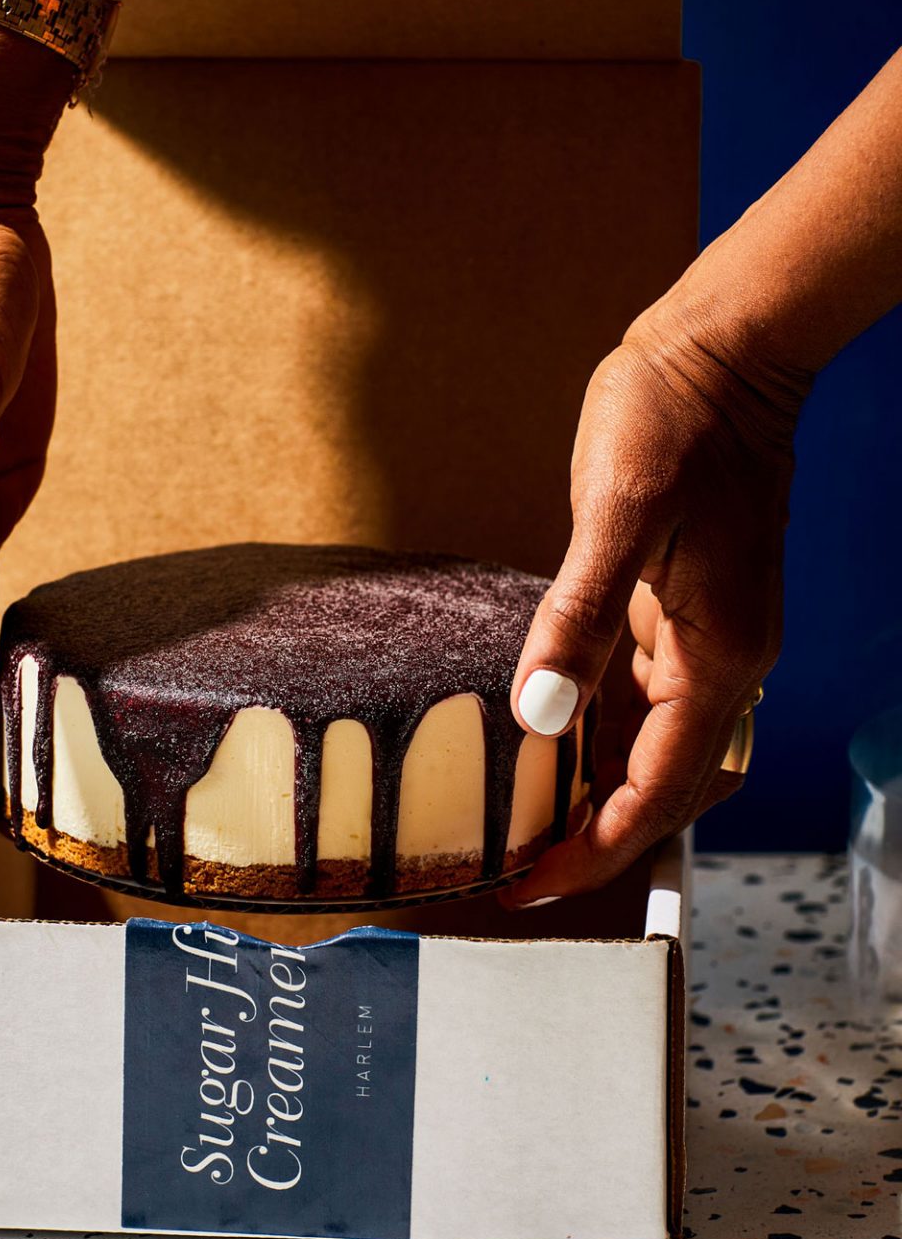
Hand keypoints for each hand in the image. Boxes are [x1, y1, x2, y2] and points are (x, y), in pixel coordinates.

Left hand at [502, 317, 801, 904]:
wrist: (722, 353)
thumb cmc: (674, 419)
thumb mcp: (617, 513)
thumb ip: (578, 617)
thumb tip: (541, 715)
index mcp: (717, 656)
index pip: (658, 792)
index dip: (595, 850)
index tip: (531, 885)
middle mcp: (723, 662)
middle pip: (665, 790)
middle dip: (597, 839)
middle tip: (516, 871)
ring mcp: (708, 639)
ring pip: (654, 750)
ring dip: (598, 794)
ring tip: (521, 822)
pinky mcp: (682, 612)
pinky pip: (644, 700)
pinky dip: (599, 737)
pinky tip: (546, 740)